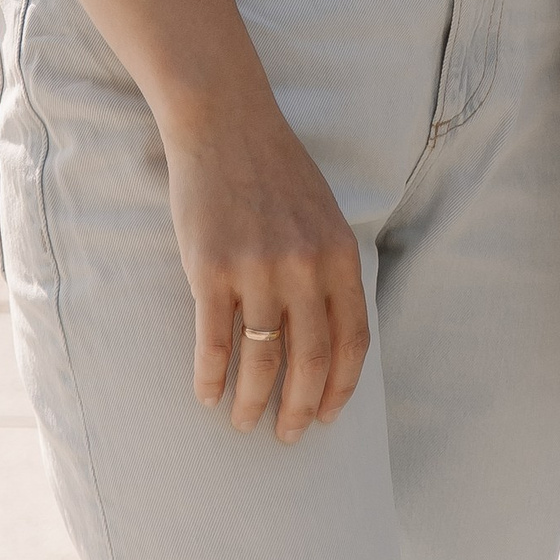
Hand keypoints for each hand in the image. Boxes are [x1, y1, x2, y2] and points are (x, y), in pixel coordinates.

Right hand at [164, 93, 371, 442]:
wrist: (226, 123)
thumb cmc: (275, 171)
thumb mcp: (323, 214)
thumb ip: (331, 268)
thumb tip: (331, 337)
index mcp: (339, 253)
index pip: (352, 340)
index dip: (341, 387)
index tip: (327, 416)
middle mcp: (304, 265)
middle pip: (310, 359)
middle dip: (299, 408)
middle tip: (287, 436)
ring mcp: (257, 269)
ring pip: (262, 360)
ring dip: (253, 401)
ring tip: (244, 421)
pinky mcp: (211, 270)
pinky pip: (213, 342)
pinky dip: (210, 377)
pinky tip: (207, 394)